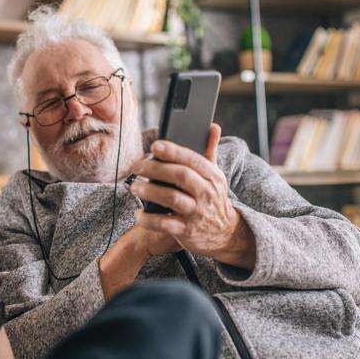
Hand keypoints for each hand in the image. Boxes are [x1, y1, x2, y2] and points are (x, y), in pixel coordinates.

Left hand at [128, 124, 252, 263]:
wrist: (225, 233)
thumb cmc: (213, 199)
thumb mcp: (215, 176)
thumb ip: (210, 151)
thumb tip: (213, 125)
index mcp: (213, 176)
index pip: (193, 160)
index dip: (173, 151)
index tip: (155, 146)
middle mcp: (207, 193)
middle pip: (181, 176)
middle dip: (156, 169)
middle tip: (137, 167)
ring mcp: (197, 213)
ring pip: (171, 198)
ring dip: (149, 191)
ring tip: (134, 188)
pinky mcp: (188, 231)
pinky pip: (165, 224)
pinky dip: (149, 219)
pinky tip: (138, 214)